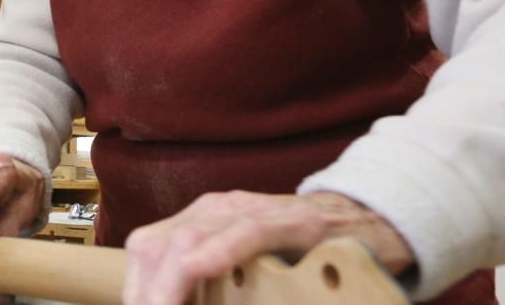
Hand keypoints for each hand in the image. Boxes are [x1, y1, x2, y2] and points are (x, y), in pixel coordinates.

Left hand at [122, 190, 414, 304]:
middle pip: (157, 244)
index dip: (135, 287)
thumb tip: (176, 301)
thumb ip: (211, 284)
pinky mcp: (295, 222)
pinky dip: (220, 252)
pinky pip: (249, 233)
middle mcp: (220, 209)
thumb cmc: (304, 253)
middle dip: (146, 291)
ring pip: (192, 238)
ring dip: (170, 284)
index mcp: (204, 219)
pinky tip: (201, 268)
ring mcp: (255, 211)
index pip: (147, 247)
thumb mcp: (245, 267)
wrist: (369, 224)